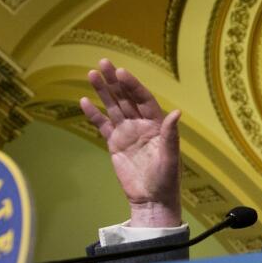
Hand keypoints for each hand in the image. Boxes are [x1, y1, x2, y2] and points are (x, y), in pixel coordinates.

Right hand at [79, 59, 181, 226]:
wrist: (151, 199)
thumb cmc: (166, 180)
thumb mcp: (170, 158)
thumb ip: (170, 135)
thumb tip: (176, 112)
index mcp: (156, 124)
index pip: (143, 98)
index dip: (132, 85)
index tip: (121, 72)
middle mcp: (141, 124)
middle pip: (126, 98)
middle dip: (114, 81)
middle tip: (103, 63)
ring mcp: (127, 132)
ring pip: (113, 107)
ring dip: (103, 91)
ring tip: (91, 74)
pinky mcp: (115, 144)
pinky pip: (102, 125)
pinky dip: (93, 114)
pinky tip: (84, 100)